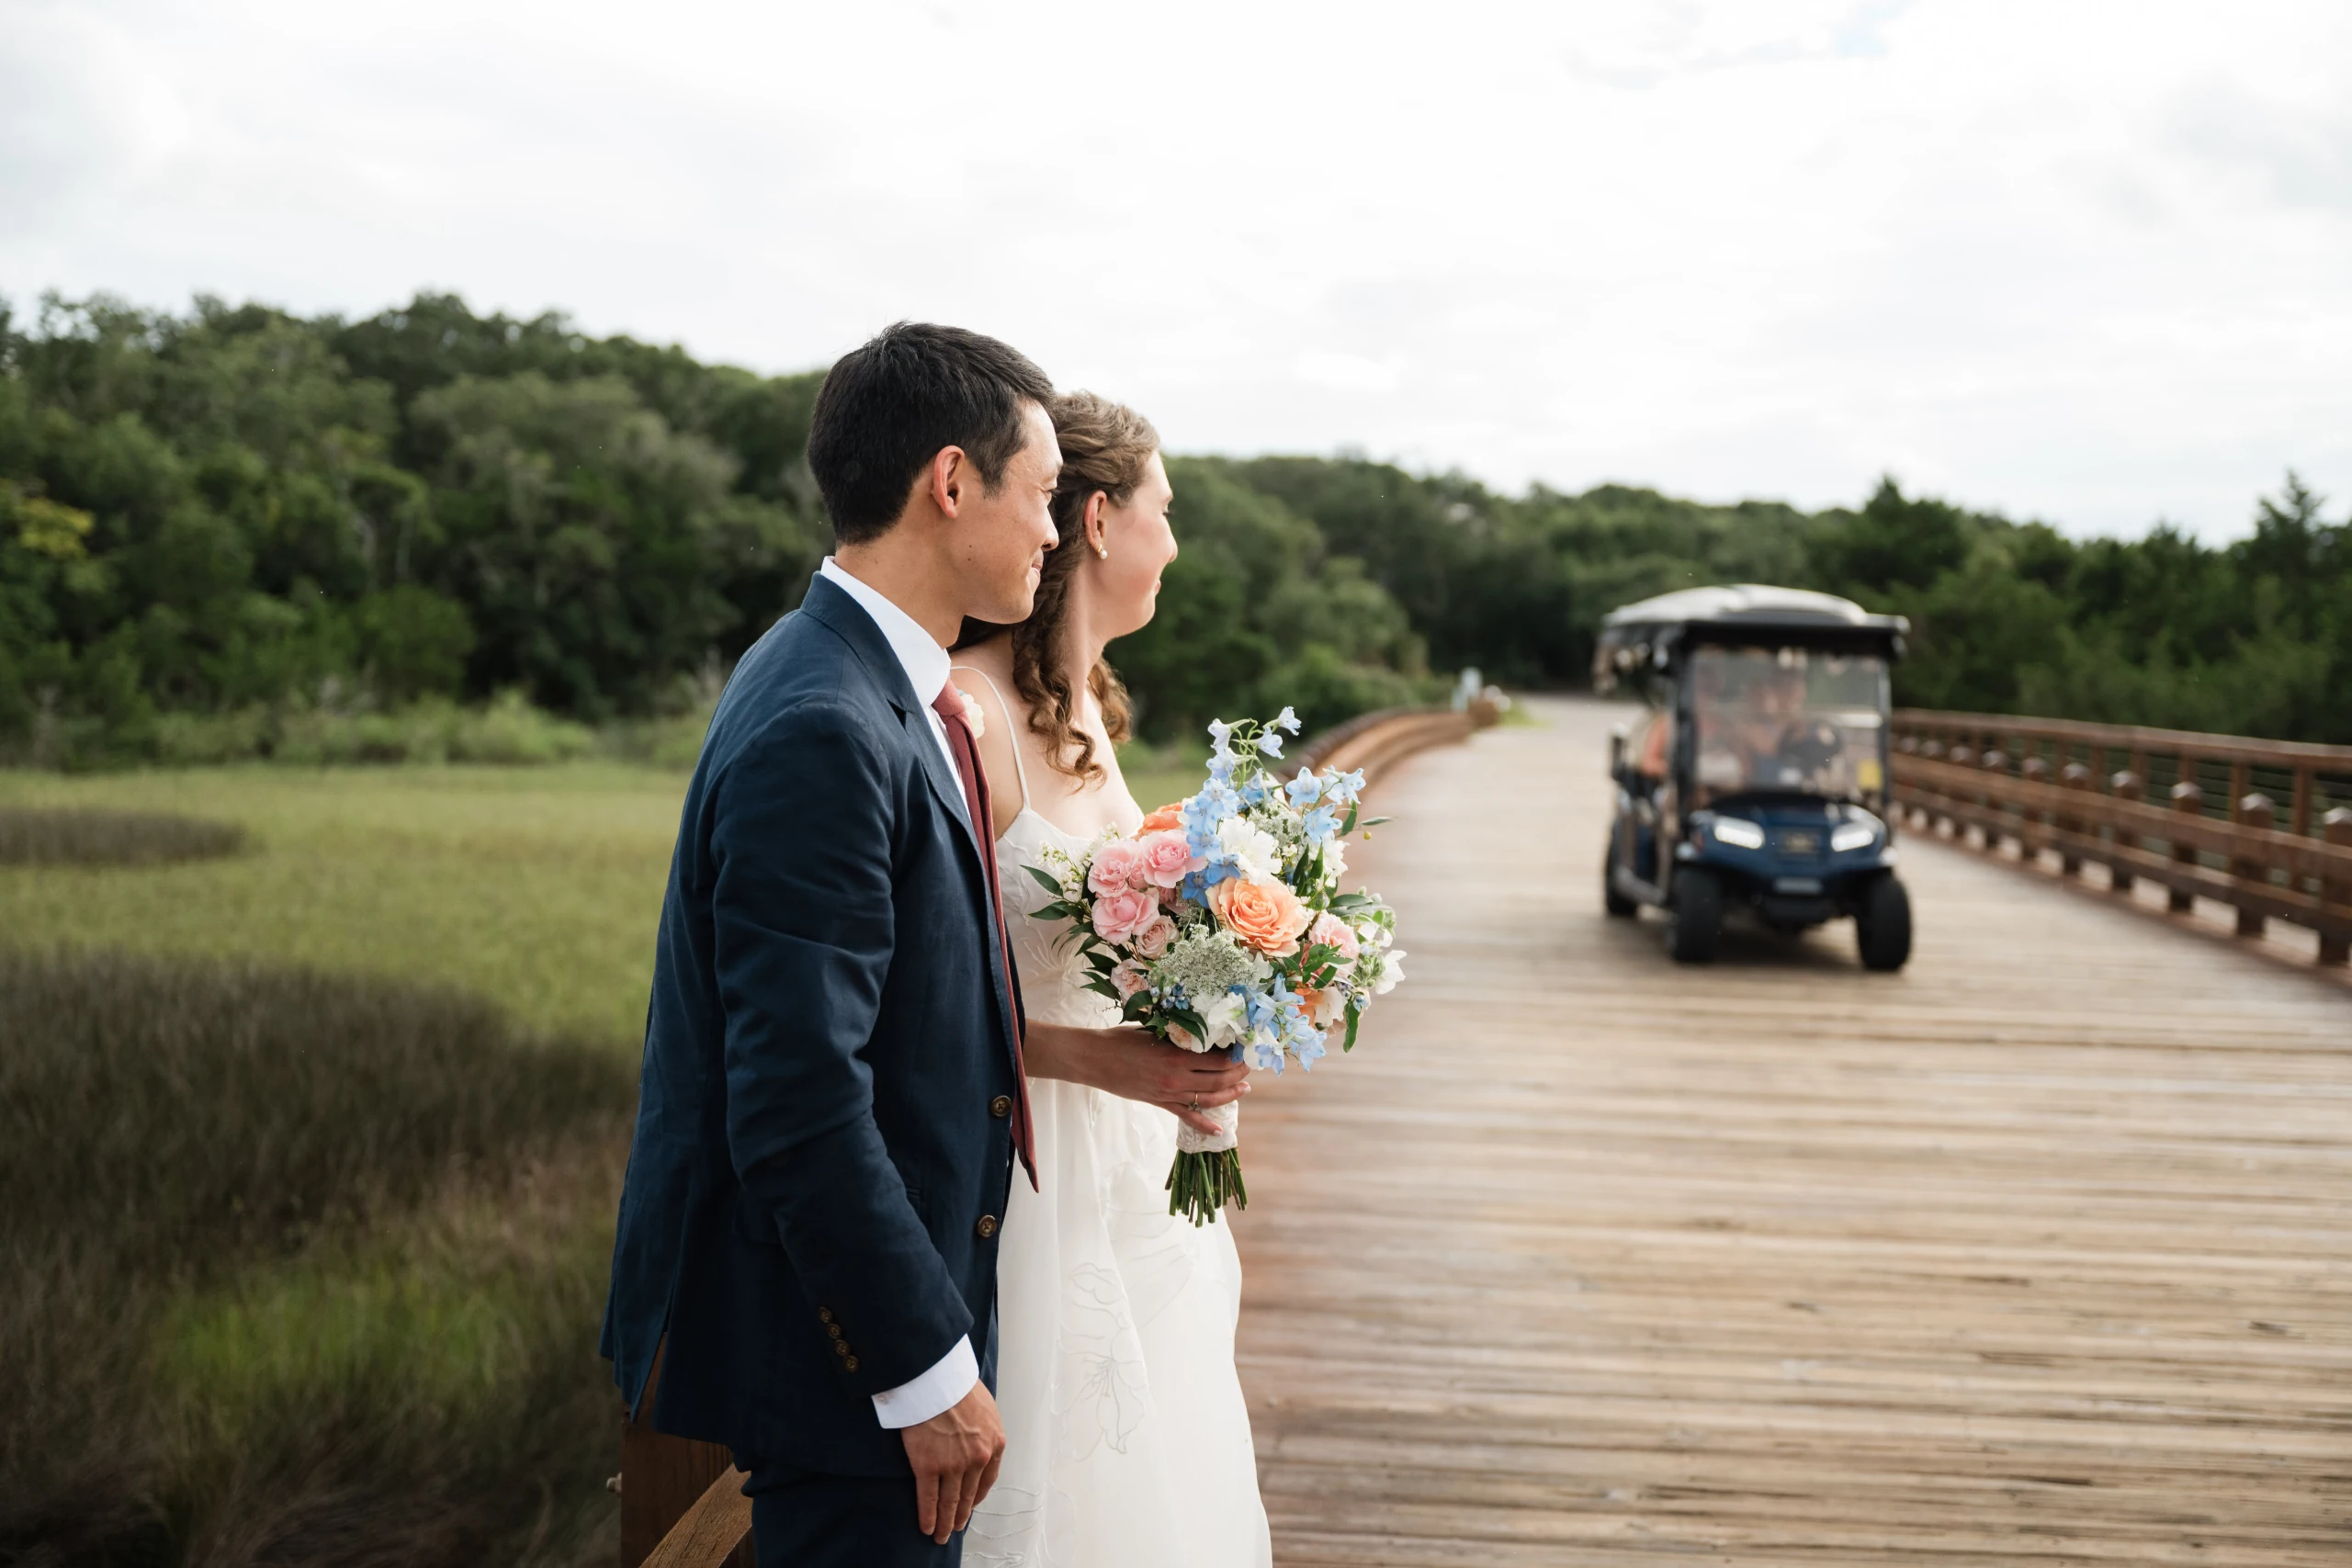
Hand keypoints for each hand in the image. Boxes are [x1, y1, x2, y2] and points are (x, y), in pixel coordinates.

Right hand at [901, 1378, 1003, 1543]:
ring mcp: (952, 1465)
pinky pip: (928, 1498)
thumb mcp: (985, 1406)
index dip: (978, 1496)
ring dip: (945, 1521)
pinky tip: (927, 1526)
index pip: (987, 1479)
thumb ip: (983, 1427)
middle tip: (956, 1528)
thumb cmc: (956, 1384)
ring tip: (941, 1534)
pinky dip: (928, 1515)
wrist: (935, 1379)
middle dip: (962, 1514)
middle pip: (969, 1495)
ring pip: (950, 1501)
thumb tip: (976, 1435)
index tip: (971, 1505)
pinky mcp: (928, 1467)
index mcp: (994, 1443)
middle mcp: (977, 1459)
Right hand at [1027, 1022, 1249, 1136]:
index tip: (1244, 1048)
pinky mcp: (1160, 1103)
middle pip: (1219, 1078)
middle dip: (1238, 1073)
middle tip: (1248, 1066)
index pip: (1217, 1057)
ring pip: (1209, 1098)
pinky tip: (1219, 1128)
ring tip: (1243, 1088)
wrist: (1095, 1059)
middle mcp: (1177, 1076)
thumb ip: (1178, 1036)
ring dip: (1230, 1094)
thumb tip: (1203, 1033)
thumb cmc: (1122, 1039)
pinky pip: (1187, 1116)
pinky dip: (1204, 1124)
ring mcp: (1169, 1093)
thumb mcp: (1154, 1030)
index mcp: (1177, 1054)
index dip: (1235, 1054)